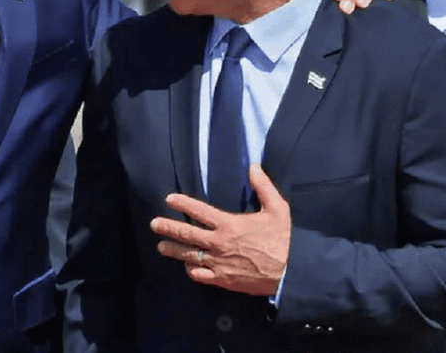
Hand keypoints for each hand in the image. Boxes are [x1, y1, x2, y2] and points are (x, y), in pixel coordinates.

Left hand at [151, 165, 290, 295]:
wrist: (291, 272)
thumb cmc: (284, 239)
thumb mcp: (277, 208)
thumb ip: (263, 186)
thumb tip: (253, 166)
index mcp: (228, 224)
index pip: (198, 210)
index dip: (181, 203)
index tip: (169, 199)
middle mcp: (218, 243)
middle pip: (185, 233)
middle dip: (167, 227)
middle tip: (154, 224)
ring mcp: (218, 263)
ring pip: (188, 256)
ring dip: (173, 250)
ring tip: (161, 246)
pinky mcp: (222, 279)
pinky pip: (200, 275)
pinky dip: (191, 270)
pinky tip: (187, 267)